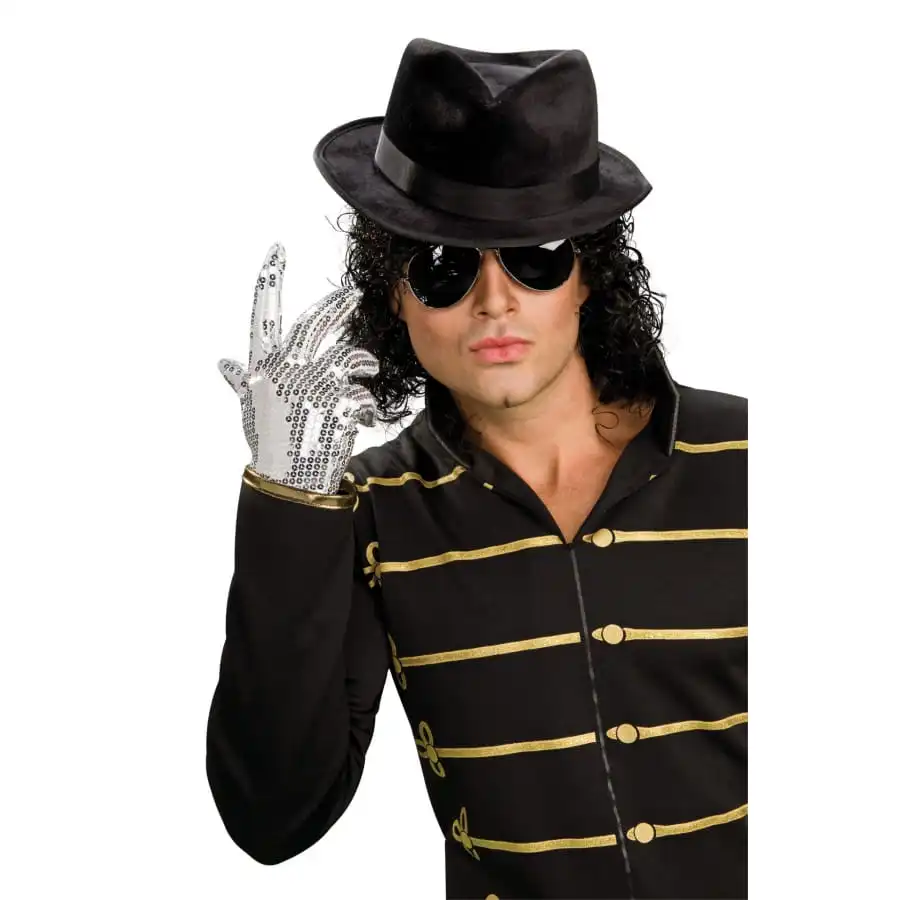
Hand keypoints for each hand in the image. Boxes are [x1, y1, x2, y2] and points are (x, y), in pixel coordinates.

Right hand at [218, 242, 378, 494]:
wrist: (291, 480)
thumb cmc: (270, 442)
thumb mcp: (250, 410)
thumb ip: (241, 381)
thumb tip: (223, 363)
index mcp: (265, 367)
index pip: (263, 315)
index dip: (270, 281)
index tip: (277, 253)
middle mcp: (288, 370)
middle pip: (316, 323)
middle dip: (337, 305)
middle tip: (352, 296)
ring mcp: (316, 385)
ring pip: (351, 356)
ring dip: (363, 363)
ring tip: (366, 370)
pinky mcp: (340, 403)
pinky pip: (364, 391)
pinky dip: (366, 403)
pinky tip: (360, 416)